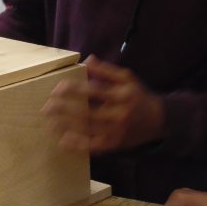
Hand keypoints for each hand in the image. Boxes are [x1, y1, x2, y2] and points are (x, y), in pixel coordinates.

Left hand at [42, 55, 164, 153]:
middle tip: (47, 106)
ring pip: (87, 130)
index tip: (58, 88)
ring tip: (50, 122)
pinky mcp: (114, 144)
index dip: (74, 90)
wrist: (158, 119)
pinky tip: (63, 141)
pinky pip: (93, 146)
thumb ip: (106, 70)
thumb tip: (87, 59)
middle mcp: (119, 114)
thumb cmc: (139, 96)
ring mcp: (116, 132)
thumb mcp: (127, 78)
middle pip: (87, 113)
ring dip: (67, 126)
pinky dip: (77, 145)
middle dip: (65, 110)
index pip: (93, 91)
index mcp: (121, 95)